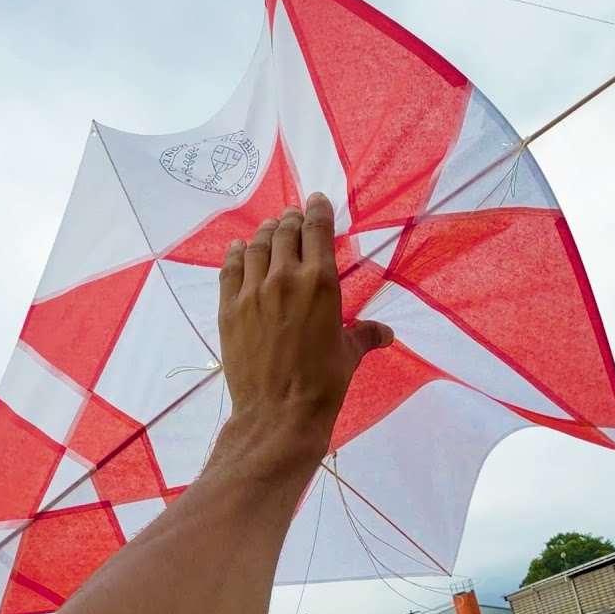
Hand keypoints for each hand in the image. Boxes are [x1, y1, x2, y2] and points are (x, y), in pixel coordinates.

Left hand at [218, 192, 393, 459]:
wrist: (278, 413)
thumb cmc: (323, 384)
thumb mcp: (349, 355)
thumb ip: (365, 335)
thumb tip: (385, 334)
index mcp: (321, 282)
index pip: (317, 230)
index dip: (317, 210)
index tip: (315, 200)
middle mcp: (285, 277)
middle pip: (285, 232)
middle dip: (291, 219)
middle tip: (293, 216)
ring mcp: (252, 291)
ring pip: (256, 246)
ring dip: (265, 232)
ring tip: (270, 228)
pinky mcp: (229, 308)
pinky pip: (230, 269)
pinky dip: (235, 253)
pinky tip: (238, 248)